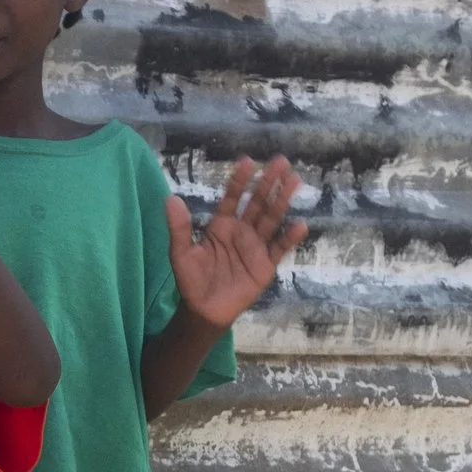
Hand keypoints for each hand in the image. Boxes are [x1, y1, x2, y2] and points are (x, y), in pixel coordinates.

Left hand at [167, 155, 308, 329]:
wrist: (203, 310)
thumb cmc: (191, 280)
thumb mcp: (180, 253)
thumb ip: (179, 227)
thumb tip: (171, 198)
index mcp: (222, 226)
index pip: (232, 198)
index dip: (239, 181)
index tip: (247, 161)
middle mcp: (242, 231)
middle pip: (257, 203)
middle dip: (268, 182)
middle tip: (281, 161)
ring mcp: (256, 247)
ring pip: (272, 219)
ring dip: (283, 201)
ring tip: (295, 181)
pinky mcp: (266, 265)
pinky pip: (280, 248)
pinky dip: (290, 237)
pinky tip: (300, 224)